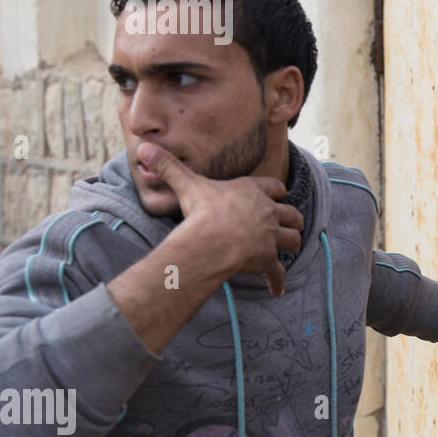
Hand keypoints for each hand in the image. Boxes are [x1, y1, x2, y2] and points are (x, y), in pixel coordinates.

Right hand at [138, 141, 302, 296]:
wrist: (211, 240)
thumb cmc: (202, 210)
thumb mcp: (187, 184)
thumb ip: (168, 166)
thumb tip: (144, 147)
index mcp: (253, 192)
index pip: (275, 187)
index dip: (277, 191)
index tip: (280, 194)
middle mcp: (267, 213)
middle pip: (292, 214)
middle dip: (293, 219)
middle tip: (292, 223)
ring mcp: (270, 237)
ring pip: (292, 240)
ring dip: (292, 244)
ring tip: (289, 248)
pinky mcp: (266, 259)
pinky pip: (277, 272)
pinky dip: (278, 281)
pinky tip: (277, 290)